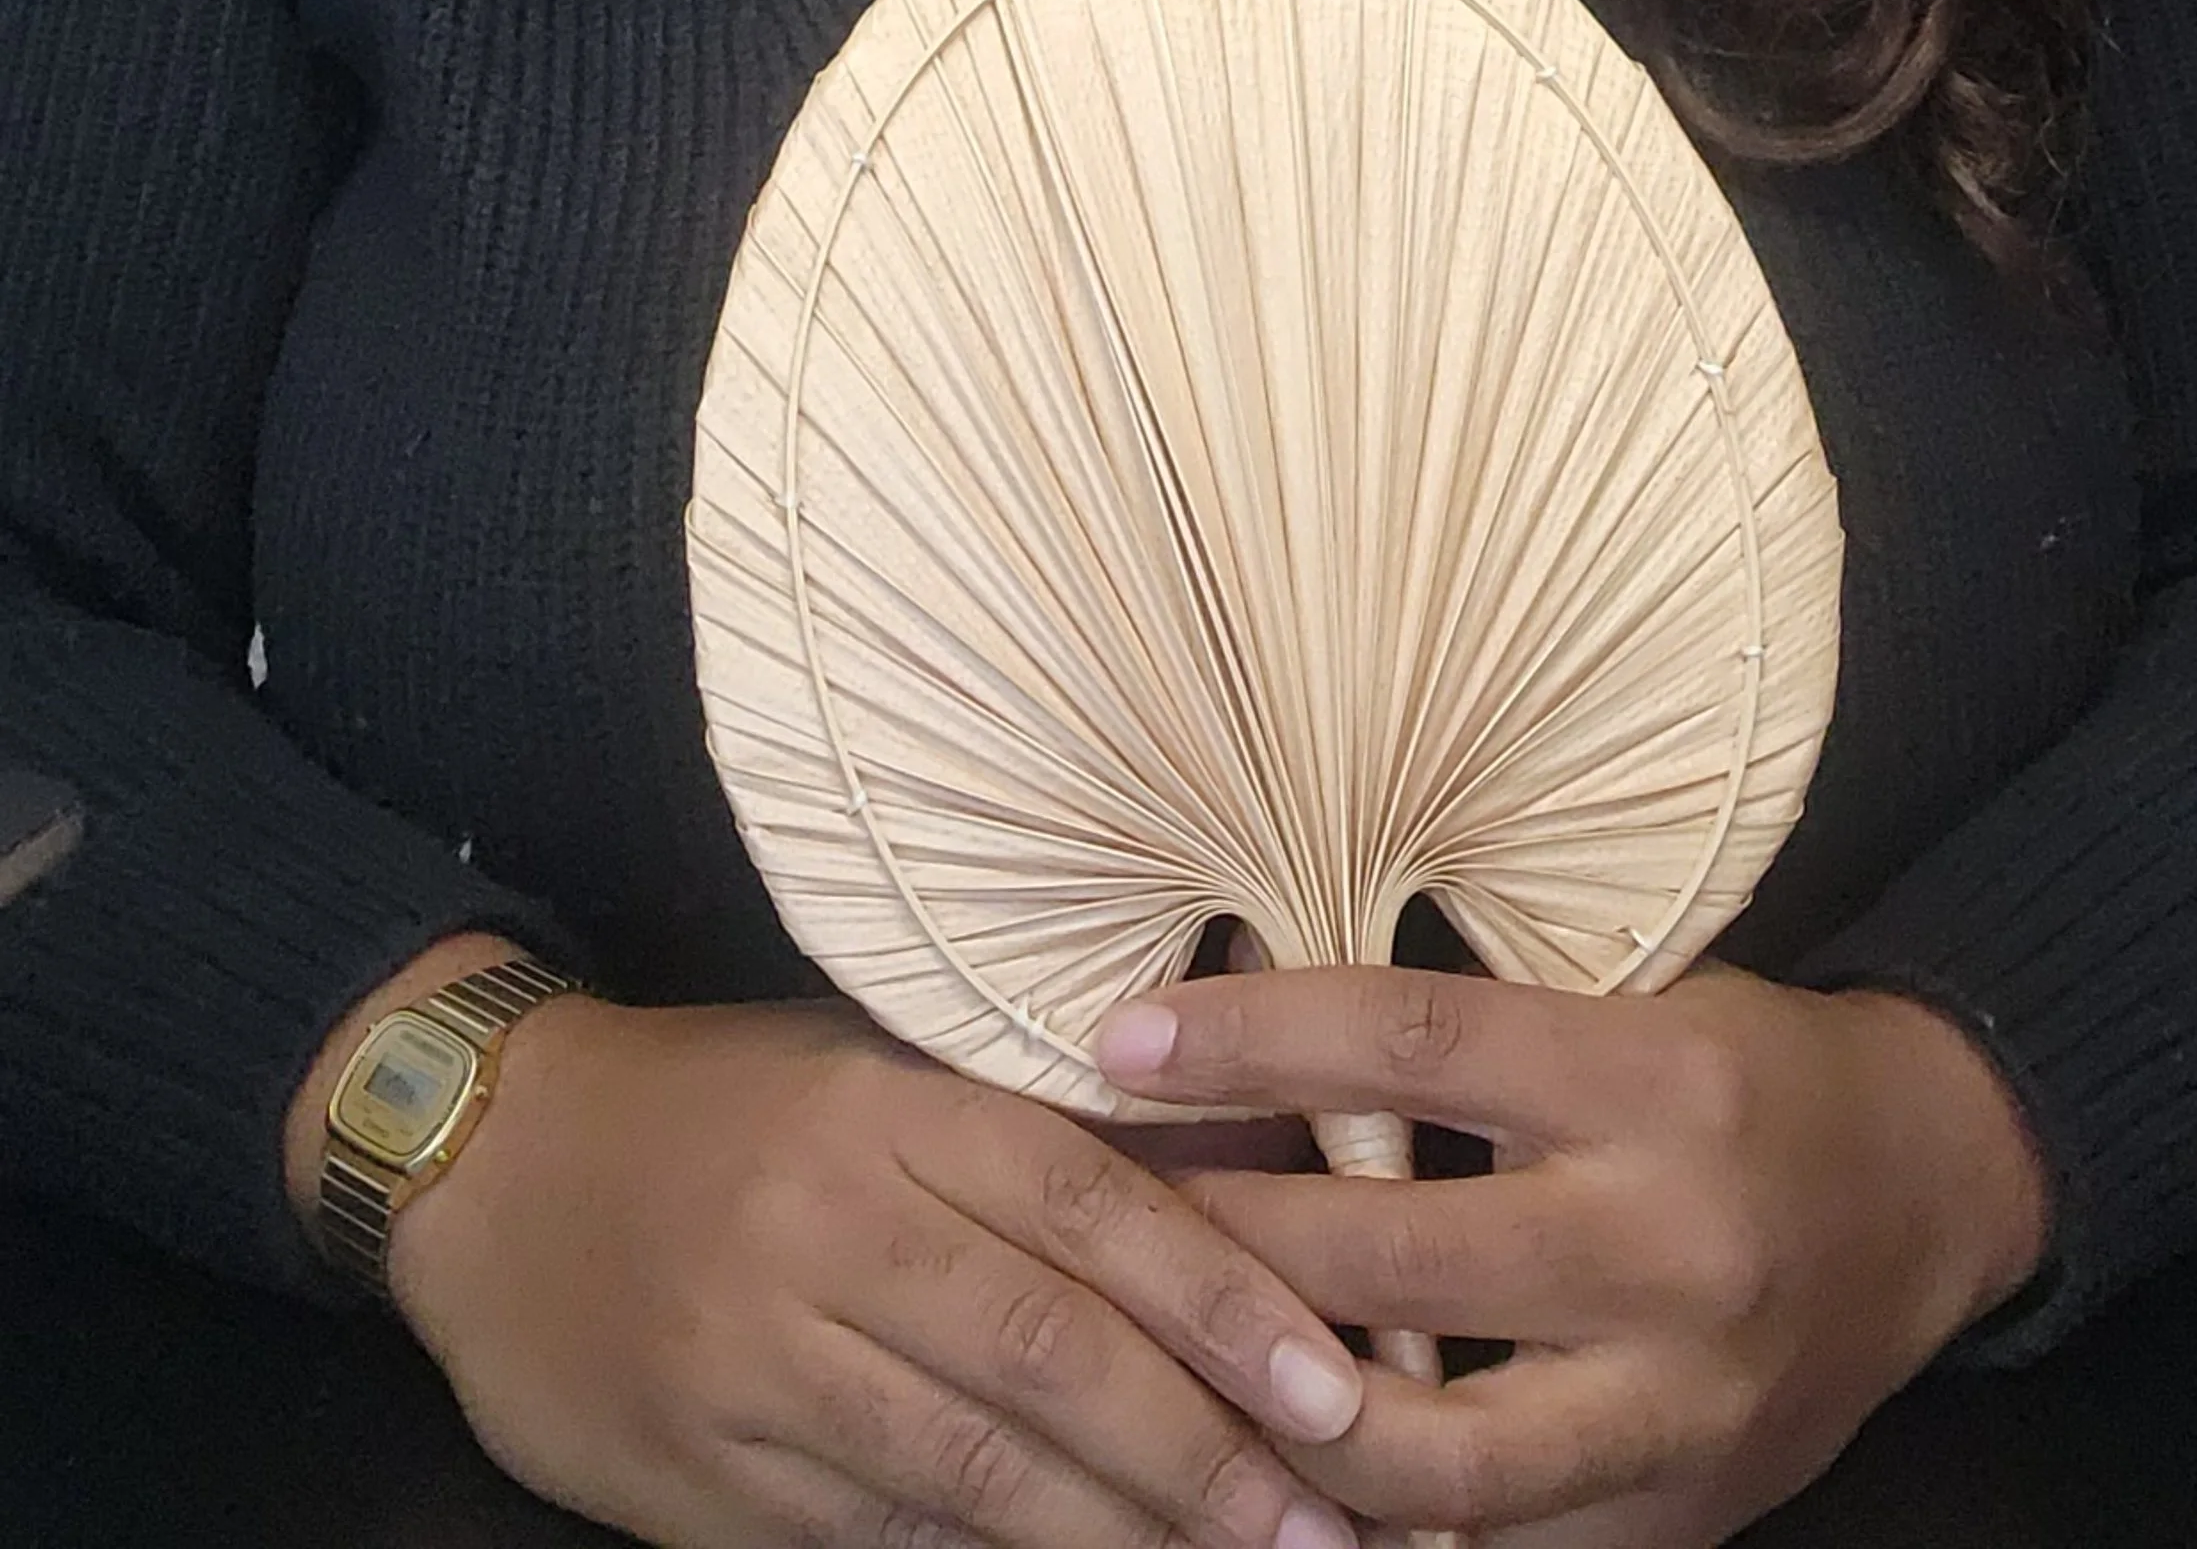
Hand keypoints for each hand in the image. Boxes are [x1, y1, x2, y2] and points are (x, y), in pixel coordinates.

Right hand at [384, 990, 1367, 1548]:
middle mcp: (831, 1225)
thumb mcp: (875, 1065)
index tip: (1333, 1385)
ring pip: (971, 1467)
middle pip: (1047, 1351)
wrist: (493, 1165)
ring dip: (1119, 1535)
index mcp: (888, 1105)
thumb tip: (1255, 1158)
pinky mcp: (707, 1476)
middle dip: (1200, 1455)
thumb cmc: (726, 1105)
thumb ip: (1043, 1127)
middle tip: (1324, 1526)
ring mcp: (762, 1358)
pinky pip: (877, 1532)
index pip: (1088, 1201)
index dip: (1220, 1298)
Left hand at [1096, 960, 2051, 1548]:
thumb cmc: (1746, 1074)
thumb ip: (1465, 1039)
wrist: (1931, 1197)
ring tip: (1157, 1372)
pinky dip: (1368, 1521)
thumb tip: (1241, 1024)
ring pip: (1424, 1453)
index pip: (1412, 1043)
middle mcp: (1670, 1245)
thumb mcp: (1628, 1003)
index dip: (1253, 1039)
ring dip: (1266, 1416)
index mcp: (1654, 1080)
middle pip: (1388, 1254)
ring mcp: (1677, 1405)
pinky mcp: (1676, 1517)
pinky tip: (1268, 1484)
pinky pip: (1491, 1544)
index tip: (1117, 1039)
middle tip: (1092, 1218)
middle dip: (1215, 1241)